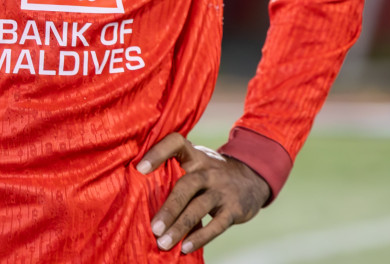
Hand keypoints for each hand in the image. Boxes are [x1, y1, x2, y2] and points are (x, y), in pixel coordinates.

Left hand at [136, 133, 270, 254]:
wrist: (253, 179)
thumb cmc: (210, 174)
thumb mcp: (197, 163)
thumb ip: (175, 170)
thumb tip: (137, 190)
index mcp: (195, 155)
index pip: (176, 143)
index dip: (158, 152)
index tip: (140, 169)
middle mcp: (208, 170)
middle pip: (186, 185)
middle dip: (169, 208)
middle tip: (153, 227)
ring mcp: (222, 190)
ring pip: (199, 207)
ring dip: (180, 226)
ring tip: (163, 242)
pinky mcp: (234, 209)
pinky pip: (217, 225)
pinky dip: (200, 237)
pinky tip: (185, 247)